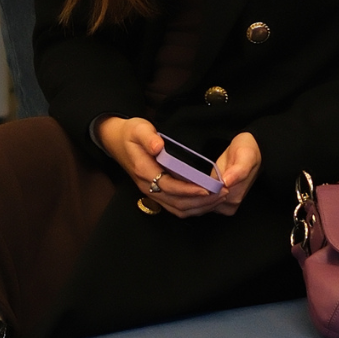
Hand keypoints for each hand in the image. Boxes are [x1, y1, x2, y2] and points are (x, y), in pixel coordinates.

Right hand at [97, 117, 261, 218]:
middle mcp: (148, 186)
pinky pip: (176, 207)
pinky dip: (193, 208)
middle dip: (201, 201)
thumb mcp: (138, 128)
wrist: (116, 142)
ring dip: (200, 207)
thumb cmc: (131, 133)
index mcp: (144, 170)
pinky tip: (207, 201)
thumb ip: (148, 137)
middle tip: (222, 193)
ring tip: (220, 198)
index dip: (189, 189)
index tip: (207, 188)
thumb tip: (158, 146)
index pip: (169, 186)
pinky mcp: (157, 193)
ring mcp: (152, 192)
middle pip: (177, 203)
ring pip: (177, 209)